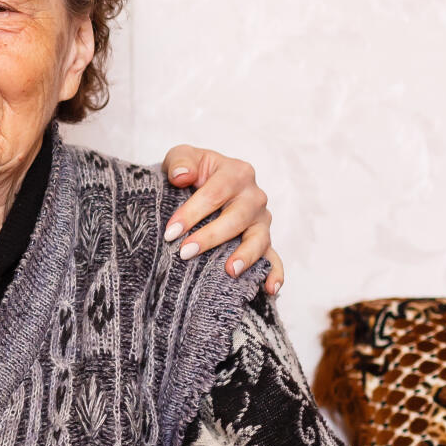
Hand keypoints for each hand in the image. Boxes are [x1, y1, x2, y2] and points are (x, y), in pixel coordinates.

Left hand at [161, 145, 283, 293]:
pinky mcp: (263, 239)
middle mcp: (253, 196)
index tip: (171, 232)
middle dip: (210, 237)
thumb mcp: (182, 157)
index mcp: (236, 173)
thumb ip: (180, 161)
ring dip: (246, 256)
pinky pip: (274, 257)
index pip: (215, 194)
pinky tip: (270, 288)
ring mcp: (261, 220)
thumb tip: (181, 176)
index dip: (192, 213)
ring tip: (230, 271)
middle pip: (236, 218)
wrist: (201, 183)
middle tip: (185, 253)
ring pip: (258, 238)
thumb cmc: (192, 171)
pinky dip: (275, 272)